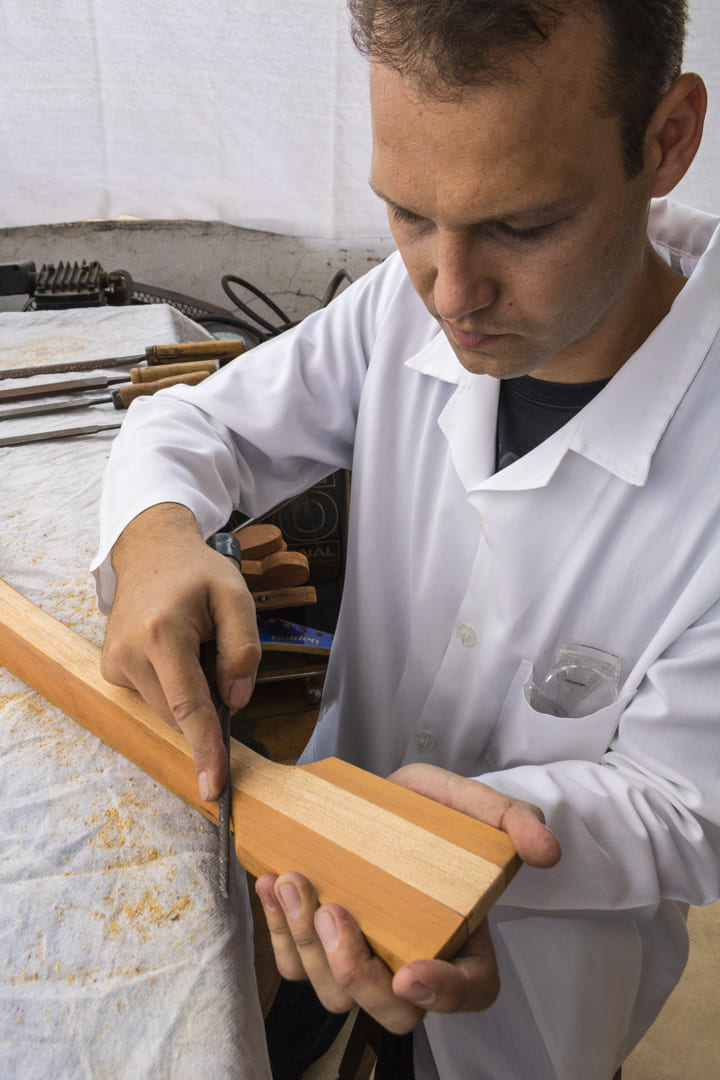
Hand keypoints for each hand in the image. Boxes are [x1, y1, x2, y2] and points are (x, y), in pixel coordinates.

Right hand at [100, 502, 260, 800]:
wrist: (151, 551)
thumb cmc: (196, 572)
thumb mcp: (236, 596)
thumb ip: (244, 649)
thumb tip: (235, 700)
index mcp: (163, 634)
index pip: (188, 706)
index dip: (205, 748)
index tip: (213, 787)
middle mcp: (130, 654)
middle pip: (181, 711)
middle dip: (209, 698)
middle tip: (215, 649)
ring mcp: (115, 664)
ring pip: (168, 709)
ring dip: (191, 689)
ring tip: (194, 642)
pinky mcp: (112, 670)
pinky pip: (155, 697)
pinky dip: (175, 685)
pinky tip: (177, 650)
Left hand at [256, 764, 560, 1031]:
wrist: (379, 798)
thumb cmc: (430, 812)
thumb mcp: (472, 805)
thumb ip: (512, 821)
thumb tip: (546, 851)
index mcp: (465, 943)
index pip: (470, 992)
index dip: (443, 995)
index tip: (412, 972)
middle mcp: (414, 965)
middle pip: (390, 1011)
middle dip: (354, 971)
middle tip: (332, 911)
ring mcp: (364, 959)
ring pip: (333, 992)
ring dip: (306, 946)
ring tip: (292, 882)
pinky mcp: (321, 945)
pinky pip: (295, 965)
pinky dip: (276, 933)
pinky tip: (271, 883)